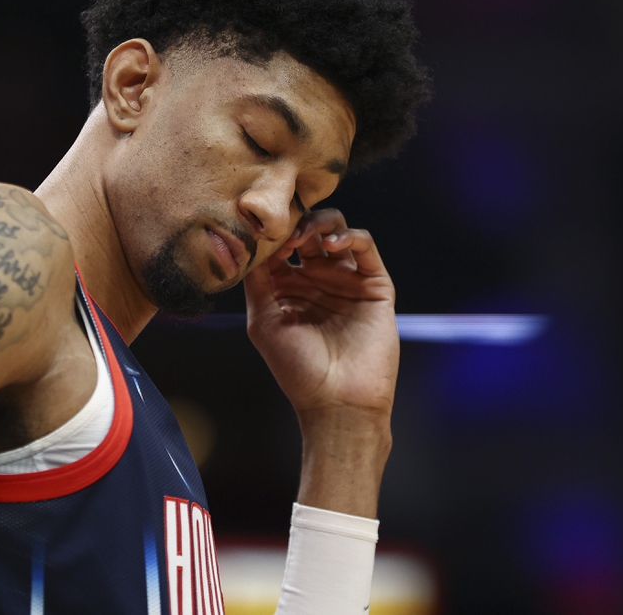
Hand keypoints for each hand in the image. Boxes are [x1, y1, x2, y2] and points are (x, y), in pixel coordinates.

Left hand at [244, 207, 398, 421]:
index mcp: (289, 287)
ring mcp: (346, 280)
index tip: (261, 234)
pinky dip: (350, 236)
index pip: (280, 245)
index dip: (271, 234)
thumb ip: (257, 281)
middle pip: (307, 231)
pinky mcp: (374, 285)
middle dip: (295, 222)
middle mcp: (317, 279)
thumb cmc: (297, 369)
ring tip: (306, 237)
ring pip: (336, 230)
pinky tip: (332, 244)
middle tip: (284, 231)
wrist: (338, 401)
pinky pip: (365, 247)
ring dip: (320, 223)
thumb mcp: (264, 321)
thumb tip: (248, 243)